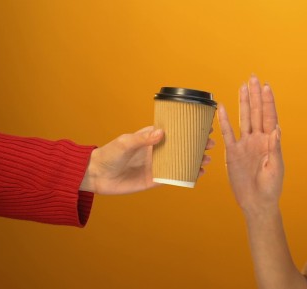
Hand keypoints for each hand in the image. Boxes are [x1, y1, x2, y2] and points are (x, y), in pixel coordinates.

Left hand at [80, 126, 214, 193]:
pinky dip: (186, 176)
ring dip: (195, 160)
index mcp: (150, 137)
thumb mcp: (125, 143)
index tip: (203, 125)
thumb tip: (161, 133)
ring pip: (181, 162)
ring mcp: (157, 165)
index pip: (173, 131)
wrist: (97, 176)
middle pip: (181, 146)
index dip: (188, 128)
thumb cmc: (109, 154)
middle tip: (210, 144)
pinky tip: (197, 174)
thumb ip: (142, 139)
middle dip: (197, 145)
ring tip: (207, 160)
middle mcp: (156, 151)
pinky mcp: (155, 180)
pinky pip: (174, 178)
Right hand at [219, 75, 282, 214]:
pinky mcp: (232, 152)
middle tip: (253, 77)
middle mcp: (257, 139)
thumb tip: (276, 129)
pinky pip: (227, 134)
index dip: (267, 101)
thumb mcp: (276, 169)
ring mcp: (245, 144)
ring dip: (243, 102)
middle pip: (256, 112)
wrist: (256, 203)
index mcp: (270, 141)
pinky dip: (224, 121)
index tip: (266, 86)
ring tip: (242, 86)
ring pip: (243, 118)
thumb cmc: (271, 188)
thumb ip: (275, 149)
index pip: (269, 116)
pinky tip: (222, 108)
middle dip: (255, 95)